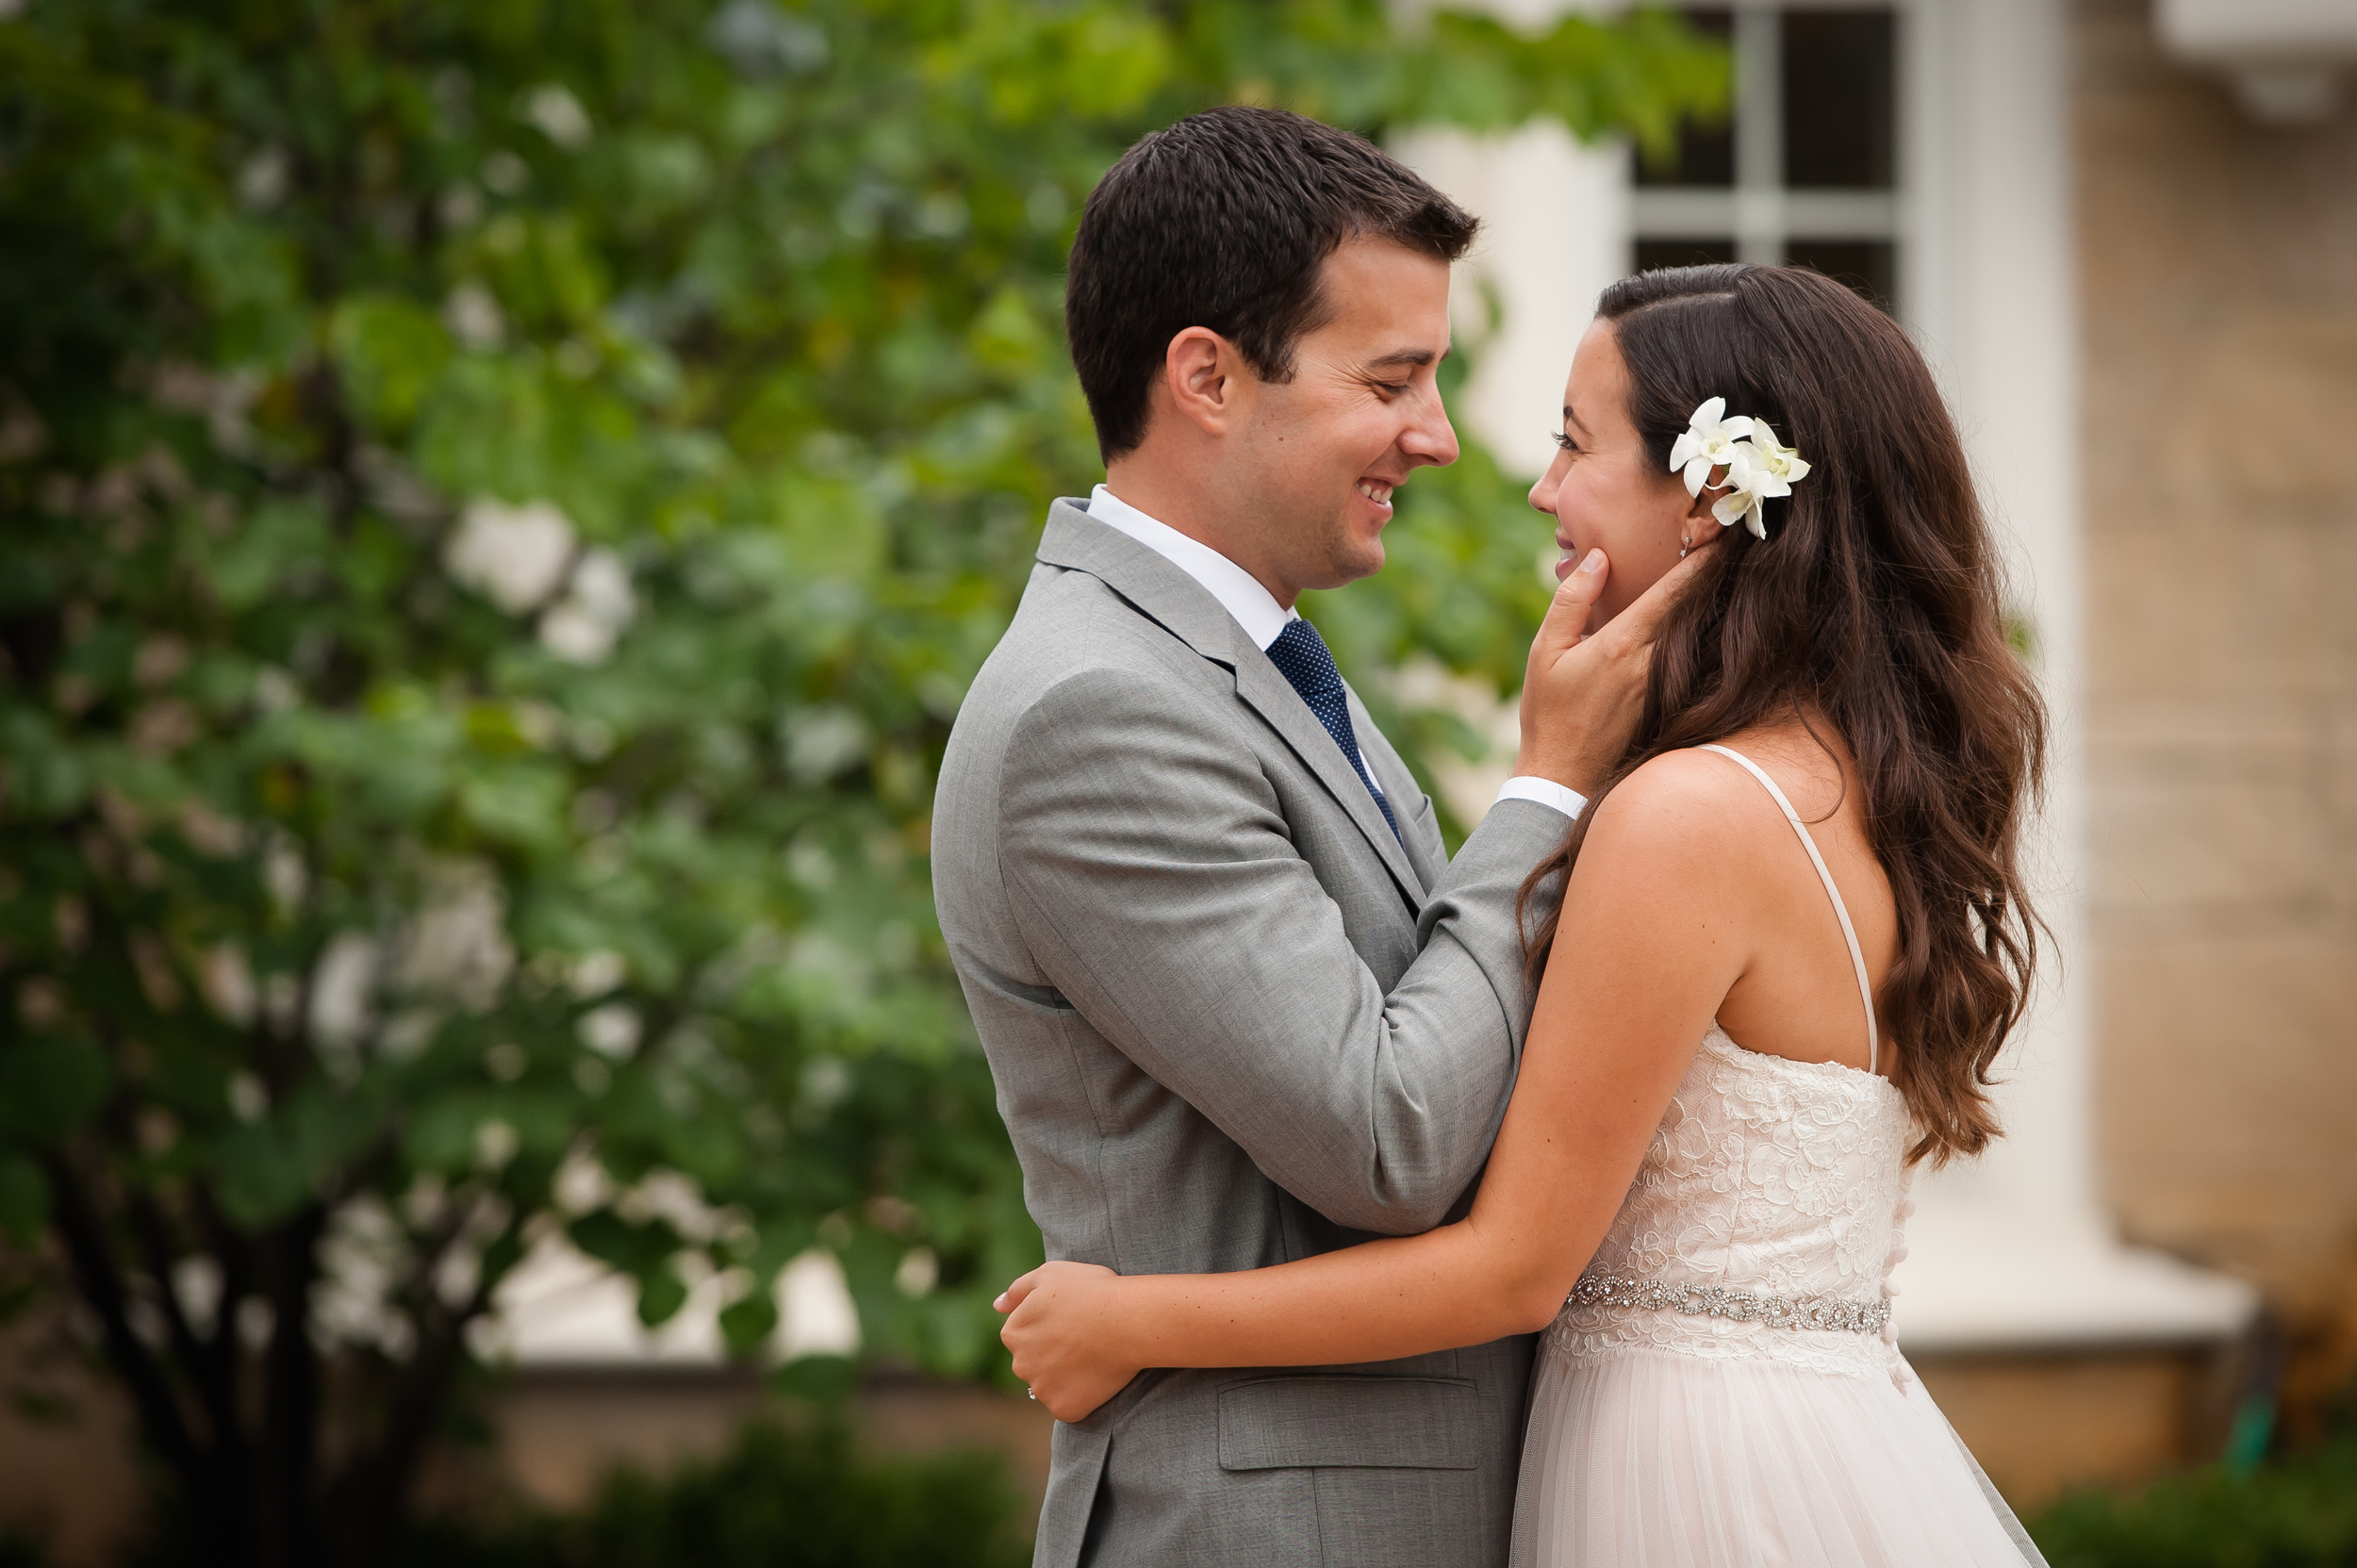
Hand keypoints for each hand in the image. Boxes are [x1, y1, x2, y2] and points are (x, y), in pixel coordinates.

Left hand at [995, 1261, 1137, 1422]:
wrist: (1127, 1321)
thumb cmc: (1091, 1291)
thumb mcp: (1050, 1274)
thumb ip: (1017, 1290)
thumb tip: (997, 1306)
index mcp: (1013, 1333)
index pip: (1022, 1335)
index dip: (1049, 1327)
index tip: (1071, 1320)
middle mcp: (1020, 1365)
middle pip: (1033, 1363)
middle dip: (1052, 1354)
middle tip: (1083, 1339)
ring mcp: (1042, 1389)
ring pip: (1049, 1385)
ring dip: (1065, 1376)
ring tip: (1093, 1356)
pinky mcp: (1064, 1409)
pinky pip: (1068, 1405)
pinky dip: (1081, 1395)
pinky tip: (1097, 1376)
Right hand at [1515, 541, 1715, 796]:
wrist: (1564, 779)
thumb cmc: (1548, 714)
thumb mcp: (1545, 651)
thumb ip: (1573, 600)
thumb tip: (1599, 557)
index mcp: (1622, 643)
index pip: (1674, 590)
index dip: (1703, 558)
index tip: (1724, 532)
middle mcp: (1652, 662)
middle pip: (1694, 607)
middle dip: (1715, 573)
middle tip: (1735, 542)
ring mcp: (1664, 685)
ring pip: (1695, 633)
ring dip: (1711, 603)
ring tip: (1730, 573)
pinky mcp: (1667, 702)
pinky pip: (1688, 658)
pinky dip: (1699, 634)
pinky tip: (1709, 621)